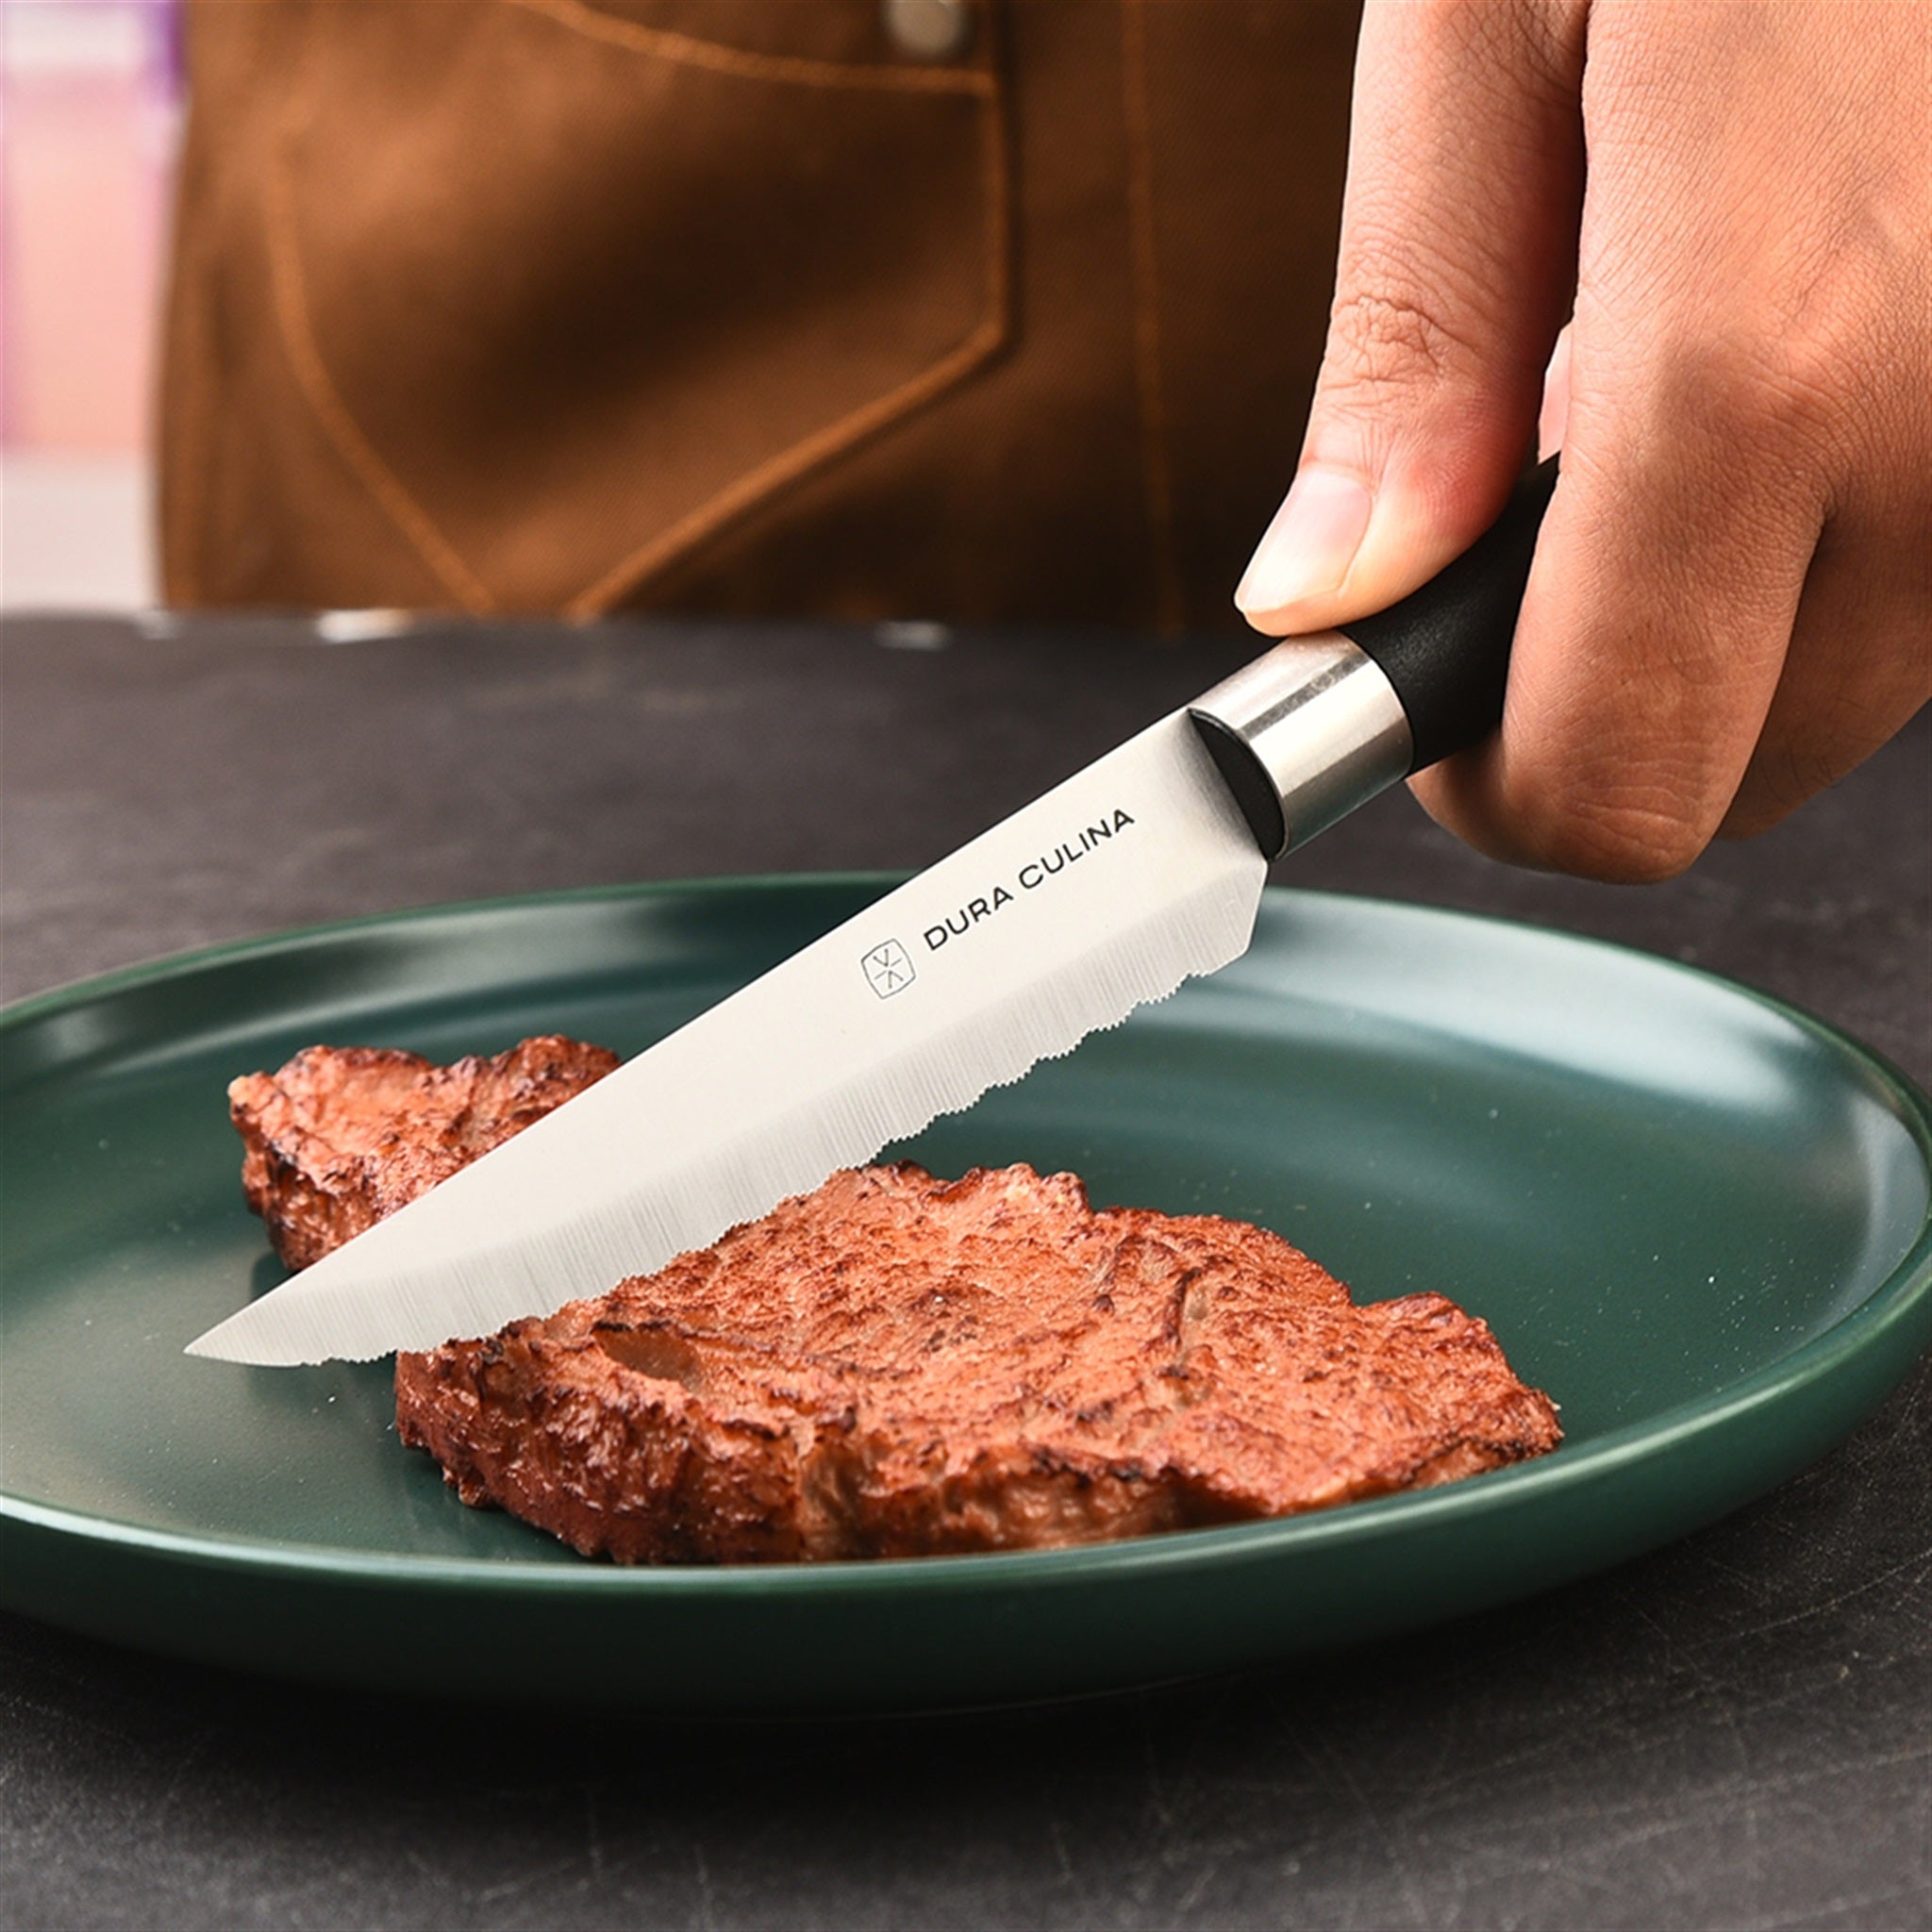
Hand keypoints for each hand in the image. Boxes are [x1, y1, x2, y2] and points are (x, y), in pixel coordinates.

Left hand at [1234, 0, 1929, 879]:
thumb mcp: (1496, 9)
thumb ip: (1414, 345)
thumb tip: (1329, 594)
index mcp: (1764, 358)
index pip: (1617, 776)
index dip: (1489, 780)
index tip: (1418, 696)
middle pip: (1737, 772)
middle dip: (1608, 687)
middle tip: (1538, 506)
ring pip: (1851, 681)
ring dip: (1732, 597)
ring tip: (1686, 364)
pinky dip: (1847, 512)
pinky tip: (1807, 340)